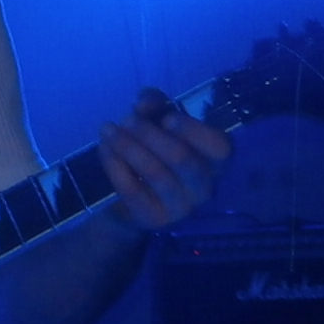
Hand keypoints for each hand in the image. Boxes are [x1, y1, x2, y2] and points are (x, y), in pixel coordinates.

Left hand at [98, 87, 230, 230]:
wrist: (130, 198)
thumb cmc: (153, 150)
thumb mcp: (156, 120)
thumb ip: (154, 104)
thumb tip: (143, 104)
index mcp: (214, 161)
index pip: (219, 147)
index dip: (193, 130)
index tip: (166, 117)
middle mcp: (204, 187)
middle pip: (183, 159)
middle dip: (150, 135)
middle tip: (126, 119)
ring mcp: (181, 207)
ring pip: (156, 173)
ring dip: (128, 146)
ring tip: (108, 129)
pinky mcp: (155, 219)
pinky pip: (133, 190)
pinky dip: (115, 165)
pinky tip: (104, 149)